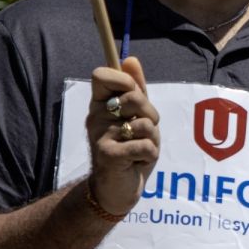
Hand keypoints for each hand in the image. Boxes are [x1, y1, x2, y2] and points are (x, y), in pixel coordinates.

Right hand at [86, 56, 159, 215]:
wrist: (116, 188)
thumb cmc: (130, 150)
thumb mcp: (137, 117)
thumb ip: (136, 89)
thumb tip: (131, 59)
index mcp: (100, 104)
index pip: (102, 75)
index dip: (124, 80)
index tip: (133, 94)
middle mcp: (95, 117)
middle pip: (134, 97)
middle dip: (151, 115)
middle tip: (143, 131)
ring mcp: (99, 136)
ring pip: (145, 124)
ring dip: (152, 139)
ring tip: (139, 150)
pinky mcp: (108, 155)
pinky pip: (146, 145)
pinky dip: (150, 155)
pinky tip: (138, 163)